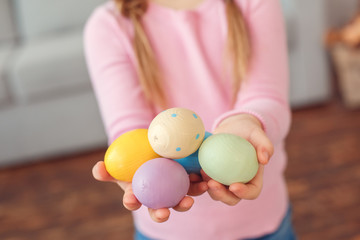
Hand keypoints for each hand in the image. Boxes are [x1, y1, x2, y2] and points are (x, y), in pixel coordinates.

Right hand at [92, 161, 207, 222]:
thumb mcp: (118, 164)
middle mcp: (156, 198)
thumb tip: (98, 168)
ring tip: (188, 201)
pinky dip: (198, 186)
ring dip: (183, 204)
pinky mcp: (187, 184)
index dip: (131, 202)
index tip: (131, 199)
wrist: (152, 151)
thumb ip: (106, 169)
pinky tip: (203, 182)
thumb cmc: (132, 161)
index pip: (132, 201)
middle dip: (159, 214)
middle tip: (163, 213)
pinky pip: (193, 187)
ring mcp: (172, 193)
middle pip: (157, 210)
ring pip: (178, 202)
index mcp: (138, 195)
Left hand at [203, 113, 273, 204]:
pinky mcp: (210, 175)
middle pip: (232, 198)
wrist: (232, 129)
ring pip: (215, 193)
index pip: (252, 192)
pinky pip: (203, 182)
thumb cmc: (248, 131)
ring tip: (203, 173)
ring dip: (208, 189)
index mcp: (253, 179)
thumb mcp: (257, 134)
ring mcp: (223, 181)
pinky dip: (198, 180)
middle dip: (222, 195)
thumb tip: (265, 159)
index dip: (244, 193)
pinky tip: (193, 172)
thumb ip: (264, 144)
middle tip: (212, 184)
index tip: (234, 186)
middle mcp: (238, 184)